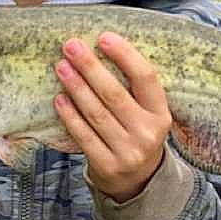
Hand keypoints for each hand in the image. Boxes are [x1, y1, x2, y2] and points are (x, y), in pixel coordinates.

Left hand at [52, 33, 171, 202]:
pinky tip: (59, 99)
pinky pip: (84, 136)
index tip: (104, 37)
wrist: (138, 182)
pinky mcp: (108, 166)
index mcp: (161, 114)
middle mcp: (148, 133)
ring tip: (61, 67)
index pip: (145, 78)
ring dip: (76, 88)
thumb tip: (102, 48)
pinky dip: (70, 116)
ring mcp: (128, 152)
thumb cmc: (137, 136)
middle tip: (71, 46)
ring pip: (96, 114)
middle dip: (90, 67)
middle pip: (114, 94)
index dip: (125, 55)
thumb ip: (132, 89)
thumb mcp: (147, 114)